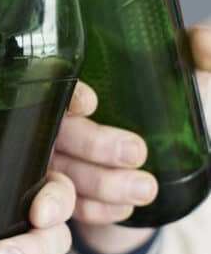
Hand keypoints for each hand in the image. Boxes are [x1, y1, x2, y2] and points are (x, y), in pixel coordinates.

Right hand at [55, 23, 210, 253]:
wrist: (177, 163)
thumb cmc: (177, 112)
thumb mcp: (196, 82)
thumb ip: (204, 56)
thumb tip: (200, 42)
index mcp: (85, 90)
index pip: (58, 86)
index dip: (68, 95)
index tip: (91, 102)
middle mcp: (64, 124)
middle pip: (60, 134)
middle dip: (95, 146)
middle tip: (137, 152)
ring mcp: (63, 162)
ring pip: (65, 175)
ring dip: (104, 185)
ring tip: (147, 189)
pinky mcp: (71, 197)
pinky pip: (74, 208)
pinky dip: (99, 210)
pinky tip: (126, 208)